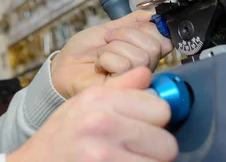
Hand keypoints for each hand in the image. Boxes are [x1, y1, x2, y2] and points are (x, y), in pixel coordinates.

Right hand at [8, 67, 177, 161]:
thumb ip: (119, 88)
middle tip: (137, 150)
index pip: (160, 108)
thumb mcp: (83, 103)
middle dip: (155, 149)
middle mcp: (102, 123)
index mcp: (99, 99)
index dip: (155, 121)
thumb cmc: (60, 137)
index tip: (145, 126)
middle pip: (165, 142)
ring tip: (128, 158)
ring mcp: (103, 154)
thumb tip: (146, 73)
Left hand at [51, 10, 172, 98]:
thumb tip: (156, 14)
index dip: (145, 29)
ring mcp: (135, 81)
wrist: (64, 66)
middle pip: (154, 46)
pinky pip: (125, 66)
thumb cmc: (85, 51)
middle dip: (125, 35)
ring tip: (102, 54)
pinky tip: (99, 66)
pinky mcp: (122, 90)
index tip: (123, 30)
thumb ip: (134, 21)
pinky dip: (107, 59)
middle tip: (108, 41)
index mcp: (146, 53)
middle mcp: (145, 68)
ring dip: (113, 48)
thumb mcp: (111, 28)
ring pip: (140, 56)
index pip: (165, 37)